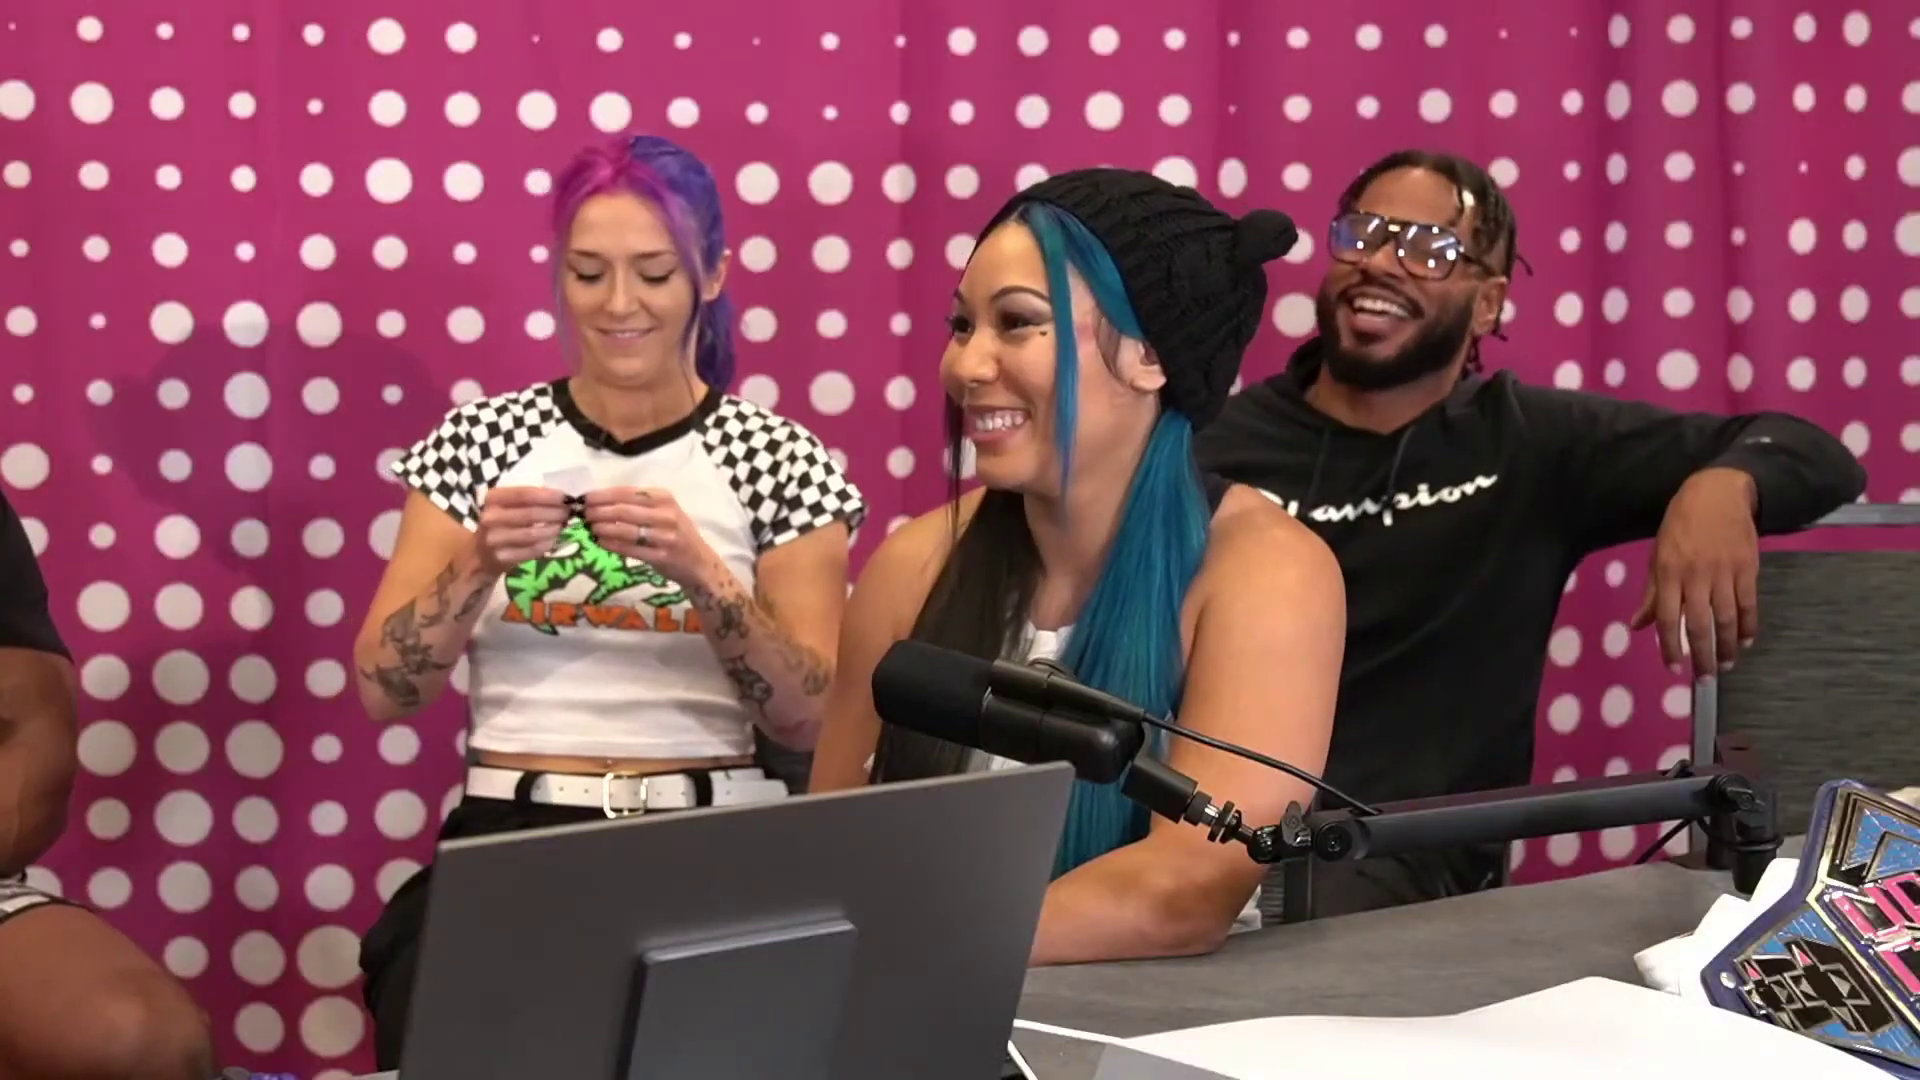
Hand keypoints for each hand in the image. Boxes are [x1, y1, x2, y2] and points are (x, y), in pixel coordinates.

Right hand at [473, 486, 569, 573]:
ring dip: (553, 529)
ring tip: (562, 527)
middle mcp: (490, 517)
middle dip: (554, 513)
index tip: (566, 497)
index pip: (524, 494)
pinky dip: (546, 544)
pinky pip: (531, 550)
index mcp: (493, 498)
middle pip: (531, 514)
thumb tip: (561, 497)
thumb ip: (530, 499)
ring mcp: (494, 539)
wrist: (481, 554)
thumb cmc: (501, 523)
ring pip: (533, 534)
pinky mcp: (501, 557)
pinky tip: (552, 540)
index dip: (548, 496)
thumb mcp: (508, 506)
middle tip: (568, 514)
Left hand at [582, 487, 719, 586]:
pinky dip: (612, 545)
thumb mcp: (662, 511)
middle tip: (583, 514)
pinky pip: (630, 549)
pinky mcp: (661, 556)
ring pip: (625, 530)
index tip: (584, 498)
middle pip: (624, 510)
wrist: (698, 561)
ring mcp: (665, 536)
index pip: (627, 492)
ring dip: (603, 528)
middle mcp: (667, 514)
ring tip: (589, 528)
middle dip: (599, 511)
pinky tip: (600, 542)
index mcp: (664, 497)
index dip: (603, 495)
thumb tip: (600, 501)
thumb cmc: (675, 532)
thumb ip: (637, 504)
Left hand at [1629, 468, 1759, 677]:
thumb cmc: (1680, 526)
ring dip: (1726, 646)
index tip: (1673, 668)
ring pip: (1727, 618)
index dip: (1669, 646)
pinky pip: (1749, 604)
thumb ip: (1650, 594)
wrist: (1717, 493)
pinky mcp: (1748, 568)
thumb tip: (1637, 626)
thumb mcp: (1657, 555)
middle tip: (1705, 680)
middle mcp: (1696, 575)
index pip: (1667, 618)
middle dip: (1702, 655)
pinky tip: (1745, 642)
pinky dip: (1749, 626)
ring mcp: (1724, 572)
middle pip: (1700, 624)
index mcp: (1669, 572)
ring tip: (1724, 665)